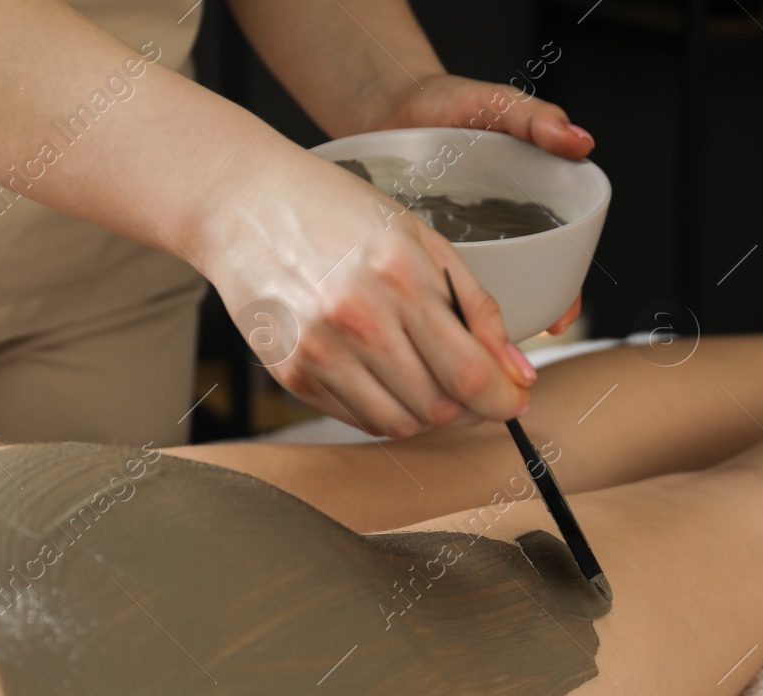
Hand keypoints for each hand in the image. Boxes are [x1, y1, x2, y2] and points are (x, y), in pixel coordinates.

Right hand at [195, 139, 538, 437]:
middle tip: (467, 380)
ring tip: (421, 371)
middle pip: (440, 408)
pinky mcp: (292, 374)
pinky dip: (385, 407)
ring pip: (402, 424)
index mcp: (400, 276)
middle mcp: (358, 319)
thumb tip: (518, 372)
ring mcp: (320, 351)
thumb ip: (476, 306)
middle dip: (467, 404)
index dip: (503, 400)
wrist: (244, 204)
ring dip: (426, 411)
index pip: (470, 373)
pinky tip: (381, 370)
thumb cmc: (336, 211)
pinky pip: (360, 419)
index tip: (515, 400)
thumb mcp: (420, 238)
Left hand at [375, 73, 588, 335]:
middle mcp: (495, 237)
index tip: (557, 319)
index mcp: (524, 213)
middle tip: (508, 347)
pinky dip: (434, 314)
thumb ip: (534, 118)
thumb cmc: (444, 104)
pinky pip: (432, 293)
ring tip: (468, 346)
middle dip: (518, 325)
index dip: (562, 296)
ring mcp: (455, 251)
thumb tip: (580, 140)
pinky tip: (426, 330)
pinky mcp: (417, 257)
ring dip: (476, 330)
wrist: (385, 105)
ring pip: (477, 304)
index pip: (557, 265)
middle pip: (520, 294)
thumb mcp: (492, 105)